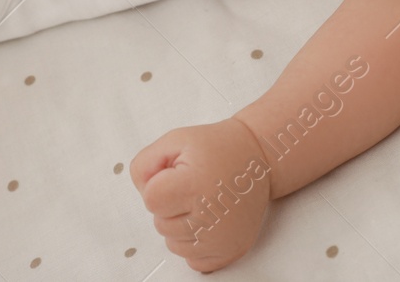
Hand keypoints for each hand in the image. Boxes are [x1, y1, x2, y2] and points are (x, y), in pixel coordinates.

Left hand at [130, 118, 273, 272]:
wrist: (258, 159)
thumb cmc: (217, 149)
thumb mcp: (175, 140)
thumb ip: (145, 164)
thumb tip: (142, 191)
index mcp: (195, 185)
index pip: (151, 200)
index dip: (158, 186)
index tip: (176, 176)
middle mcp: (210, 216)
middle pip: (160, 224)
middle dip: (170, 206)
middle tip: (193, 187)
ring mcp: (221, 238)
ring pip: (173, 244)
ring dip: (180, 225)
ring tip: (202, 201)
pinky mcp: (229, 252)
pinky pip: (192, 260)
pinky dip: (195, 243)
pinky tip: (208, 221)